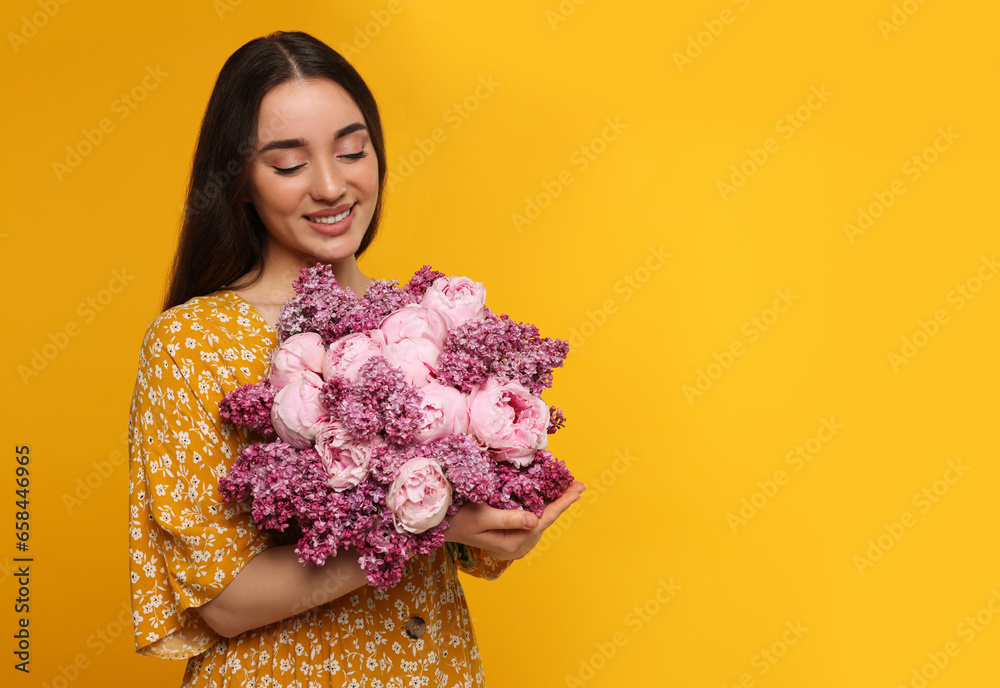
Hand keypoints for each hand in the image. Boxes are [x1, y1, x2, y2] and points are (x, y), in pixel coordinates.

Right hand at [445, 481, 584, 560]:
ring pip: (539, 520)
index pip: (544, 519)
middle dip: (561, 501)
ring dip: (552, 504)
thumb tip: (536, 520)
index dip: (562, 503)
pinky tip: (545, 498)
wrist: (439, 526)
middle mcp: (516, 545)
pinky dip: (540, 507)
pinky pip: (530, 520)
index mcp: (513, 542)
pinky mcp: (508, 535)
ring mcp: (513, 542)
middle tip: (577, 485)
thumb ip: (509, 519)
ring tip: (567, 490)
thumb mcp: (481, 517)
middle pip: (546, 520)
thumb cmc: (456, 519)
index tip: (577, 489)